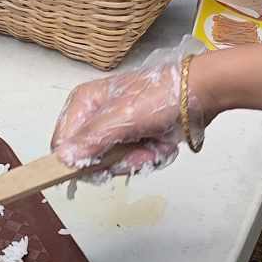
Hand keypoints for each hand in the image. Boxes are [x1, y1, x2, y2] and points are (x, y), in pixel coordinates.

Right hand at [50, 56, 208, 176]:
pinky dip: (148, 158)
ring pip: (113, 164)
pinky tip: (160, 145)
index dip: (79, 159)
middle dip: (117, 161)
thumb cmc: (160, 96)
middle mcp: (95, 116)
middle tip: (138, 151)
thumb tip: (62, 158)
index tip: (102, 167)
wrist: (199, 94)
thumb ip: (91, 139)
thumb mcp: (122, 118)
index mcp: (83, 103)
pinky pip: (132, 162)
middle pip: (89, 158)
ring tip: (154, 145)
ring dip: (137, 160)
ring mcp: (115, 129)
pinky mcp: (133, 139)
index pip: (62, 143)